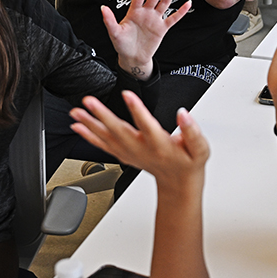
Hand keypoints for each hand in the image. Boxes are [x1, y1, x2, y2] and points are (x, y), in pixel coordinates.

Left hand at [70, 92, 208, 196]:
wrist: (177, 183)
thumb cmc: (188, 163)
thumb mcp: (200, 149)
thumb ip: (192, 131)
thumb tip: (183, 113)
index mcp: (160, 146)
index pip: (148, 126)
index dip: (138, 110)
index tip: (128, 94)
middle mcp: (141, 149)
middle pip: (119, 131)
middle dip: (103, 116)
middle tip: (89, 101)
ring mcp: (129, 153)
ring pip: (107, 138)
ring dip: (90, 124)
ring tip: (76, 111)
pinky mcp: (122, 154)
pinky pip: (103, 145)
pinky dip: (89, 136)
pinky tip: (78, 126)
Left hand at [107, 0, 191, 79]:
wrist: (132, 57)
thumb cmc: (122, 44)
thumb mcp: (114, 32)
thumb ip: (109, 20)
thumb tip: (102, 8)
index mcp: (134, 12)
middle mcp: (145, 13)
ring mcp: (155, 20)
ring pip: (164, 4)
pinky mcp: (162, 28)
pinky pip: (173, 18)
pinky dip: (181, 12)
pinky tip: (187, 3)